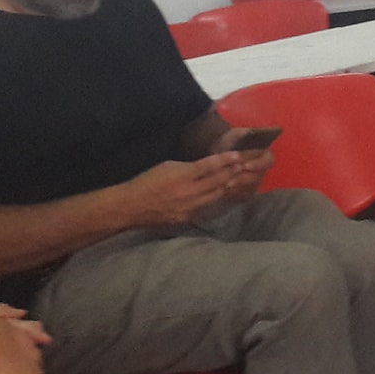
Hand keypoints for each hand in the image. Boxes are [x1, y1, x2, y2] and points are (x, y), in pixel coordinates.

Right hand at [120, 154, 246, 227]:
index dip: (225, 160)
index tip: (237, 155)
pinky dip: (214, 198)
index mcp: (182, 176)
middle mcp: (189, 192)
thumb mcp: (167, 167)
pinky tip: (221, 193)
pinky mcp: (186, 218)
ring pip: (215, 195)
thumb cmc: (147, 182)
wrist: (130, 207)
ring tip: (237, 178)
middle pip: (216, 182)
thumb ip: (188, 167)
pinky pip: (204, 206)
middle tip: (244, 166)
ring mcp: (189, 207)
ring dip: (226, 186)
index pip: (209, 166)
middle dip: (231, 173)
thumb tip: (206, 167)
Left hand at [210, 127, 276, 201]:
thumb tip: (251, 132)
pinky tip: (223, 191)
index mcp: (264, 155)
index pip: (268, 161)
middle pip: (258, 177)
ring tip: (224, 186)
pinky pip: (241, 195)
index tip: (245, 165)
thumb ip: (245, 133)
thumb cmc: (229, 141)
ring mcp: (254, 182)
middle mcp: (262, 170)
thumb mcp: (237, 133)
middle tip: (231, 179)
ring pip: (249, 188)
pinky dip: (233, 194)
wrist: (217, 151)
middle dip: (243, 178)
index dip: (258, 164)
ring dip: (237, 187)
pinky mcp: (245, 192)